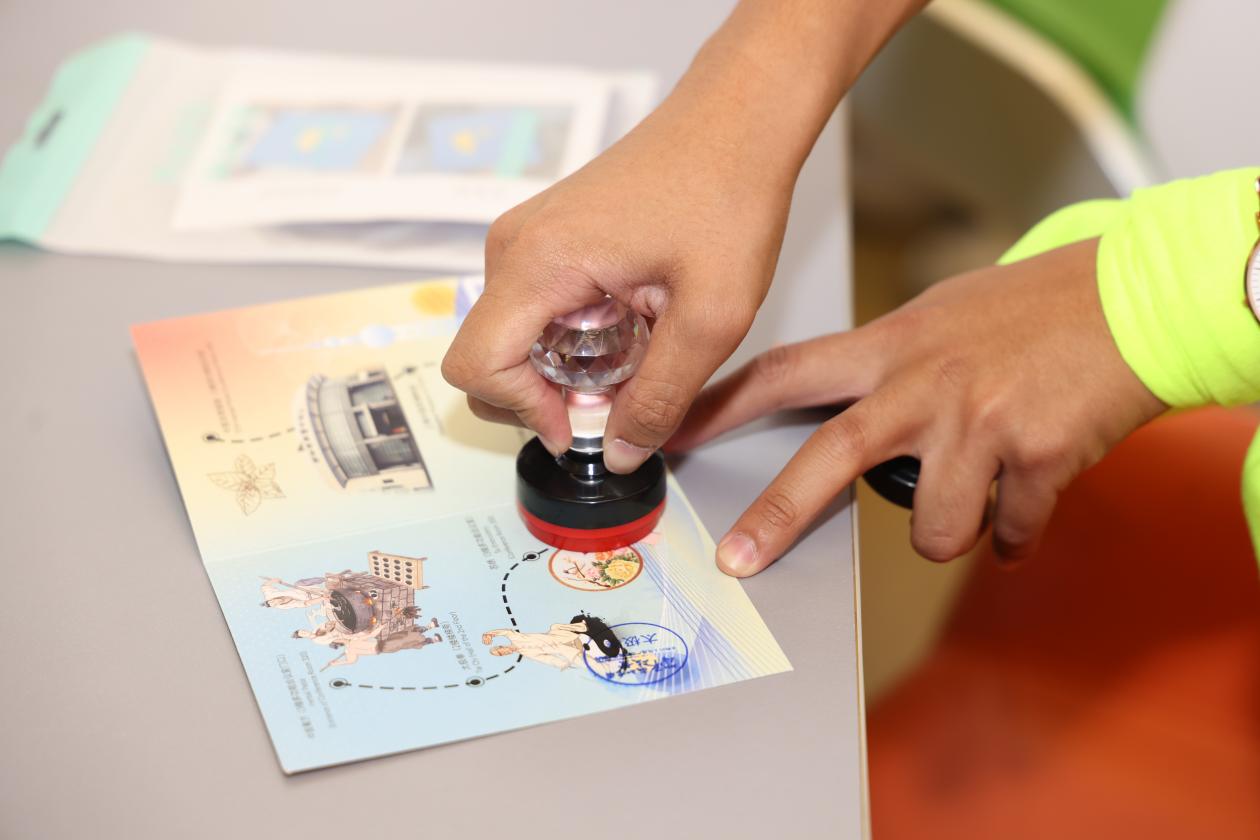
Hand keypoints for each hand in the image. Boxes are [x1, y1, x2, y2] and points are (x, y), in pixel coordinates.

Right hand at [442, 74, 797, 471]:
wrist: (737, 120)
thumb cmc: (727, 194)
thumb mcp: (710, 319)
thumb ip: (659, 398)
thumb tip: (620, 453)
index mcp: (540, 262)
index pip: (475, 366)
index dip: (522, 413)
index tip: (581, 425)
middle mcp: (516, 246)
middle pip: (486, 358)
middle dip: (542, 397)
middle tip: (617, 397)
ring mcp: (528, 238)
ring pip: (512, 336)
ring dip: (560, 370)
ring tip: (635, 357)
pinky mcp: (548, 238)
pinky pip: (533, 309)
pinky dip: (569, 339)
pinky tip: (630, 328)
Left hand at [669, 239, 1166, 573]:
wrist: (1137, 298)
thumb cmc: (1036, 307)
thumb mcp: (940, 317)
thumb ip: (889, 363)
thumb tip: (852, 407)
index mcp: (891, 346)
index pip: (785, 372)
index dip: (722, 403)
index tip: (675, 430)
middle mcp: (922, 383)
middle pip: (827, 458)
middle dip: (775, 517)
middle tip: (738, 562)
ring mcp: (976, 422)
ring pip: (931, 526)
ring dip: (953, 528)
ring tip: (982, 494)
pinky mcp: (1035, 455)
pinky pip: (1008, 531)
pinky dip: (1017, 531)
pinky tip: (1029, 502)